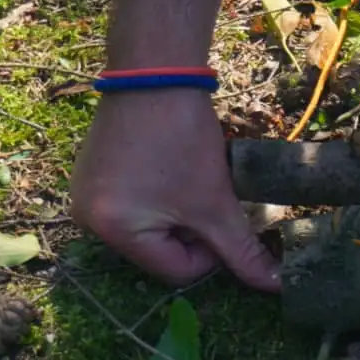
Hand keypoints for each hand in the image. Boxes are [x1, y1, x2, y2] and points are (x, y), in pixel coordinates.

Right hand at [69, 87, 282, 291]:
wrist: (156, 73)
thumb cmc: (183, 141)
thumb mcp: (215, 204)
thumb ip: (243, 251)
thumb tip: (275, 286)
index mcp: (111, 233)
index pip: (176, 271)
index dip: (209, 250)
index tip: (219, 212)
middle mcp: (86, 220)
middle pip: (159, 251)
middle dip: (190, 229)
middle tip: (203, 192)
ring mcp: (83, 195)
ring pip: (149, 227)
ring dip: (176, 211)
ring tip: (184, 175)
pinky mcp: (90, 175)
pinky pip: (132, 204)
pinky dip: (157, 194)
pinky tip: (166, 164)